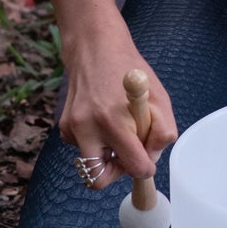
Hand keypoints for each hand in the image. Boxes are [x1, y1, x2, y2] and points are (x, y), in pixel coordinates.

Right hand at [58, 26, 177, 187]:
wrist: (95, 48)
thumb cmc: (131, 72)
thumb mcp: (160, 99)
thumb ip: (163, 132)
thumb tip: (152, 157)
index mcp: (113, 121)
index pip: (132, 166)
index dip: (145, 169)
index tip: (148, 162)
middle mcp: (86, 127)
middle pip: (97, 179)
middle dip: (116, 173)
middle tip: (128, 156)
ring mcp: (71, 127)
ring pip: (89, 162)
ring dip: (106, 154)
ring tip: (117, 127)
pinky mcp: (63, 125)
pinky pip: (81, 147)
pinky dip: (94, 141)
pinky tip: (102, 119)